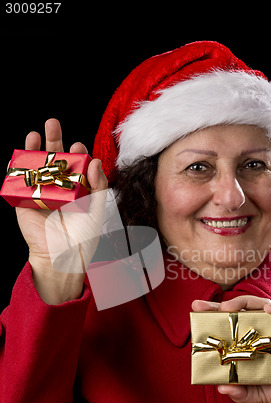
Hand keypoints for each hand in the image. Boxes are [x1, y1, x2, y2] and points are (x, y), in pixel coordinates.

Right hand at [15, 118, 107, 303]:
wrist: (64, 257)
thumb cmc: (84, 236)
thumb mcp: (97, 209)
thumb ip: (99, 185)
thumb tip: (95, 161)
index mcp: (77, 188)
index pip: (76, 164)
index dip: (76, 152)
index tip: (79, 146)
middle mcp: (59, 187)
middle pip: (55, 159)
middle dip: (54, 141)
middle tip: (53, 124)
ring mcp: (41, 193)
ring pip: (37, 166)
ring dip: (34, 149)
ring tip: (35, 133)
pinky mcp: (26, 201)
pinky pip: (19, 182)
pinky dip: (16, 168)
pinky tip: (18, 155)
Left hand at [192, 296, 270, 402]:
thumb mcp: (258, 393)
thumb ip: (241, 392)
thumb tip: (221, 388)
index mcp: (255, 344)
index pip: (233, 323)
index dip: (215, 314)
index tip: (196, 310)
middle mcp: (267, 333)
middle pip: (245, 310)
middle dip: (224, 304)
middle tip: (204, 307)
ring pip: (265, 304)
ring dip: (246, 301)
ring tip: (230, 308)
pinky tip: (269, 308)